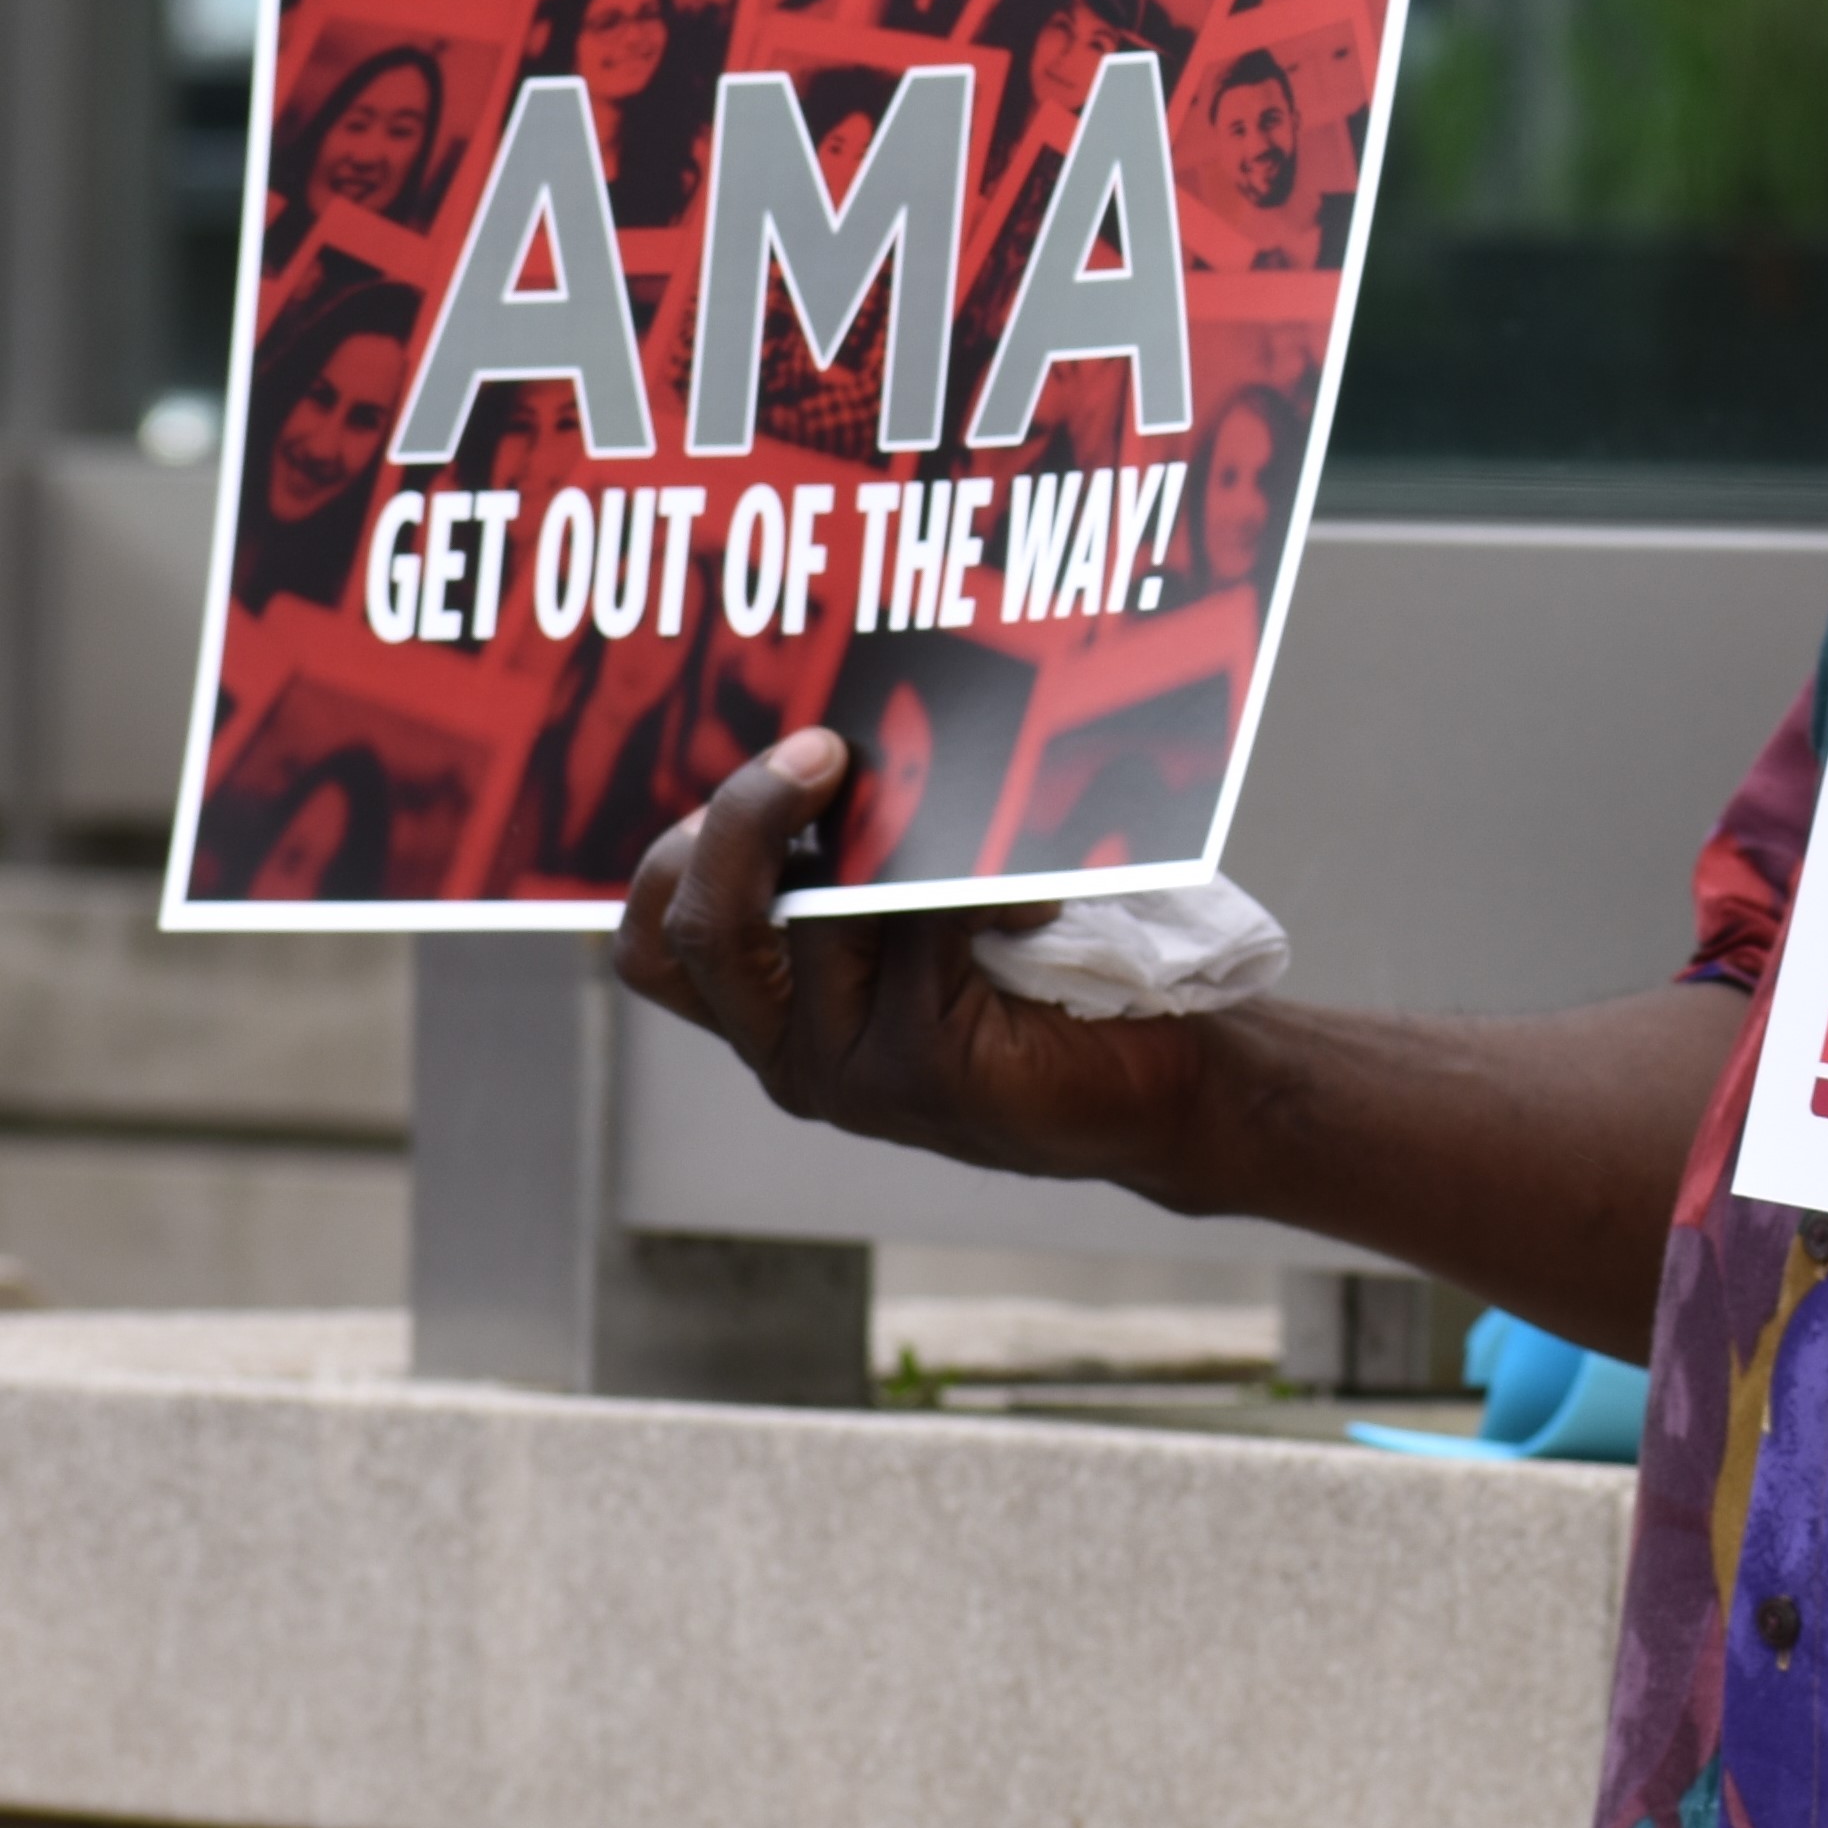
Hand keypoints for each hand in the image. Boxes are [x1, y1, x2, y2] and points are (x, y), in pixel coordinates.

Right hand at [613, 731, 1216, 1195]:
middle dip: (746, 818)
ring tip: (981, 806)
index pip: (655, 941)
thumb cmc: (1052, 982)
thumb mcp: (929, 915)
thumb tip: (850, 737)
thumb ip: (867, 858)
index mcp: (774, 1014)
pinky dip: (981, 877)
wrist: (1172, 1090)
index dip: (675, 850)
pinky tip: (1040, 885)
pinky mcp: (927, 1073)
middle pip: (702, 928)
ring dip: (899, 836)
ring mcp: (854, 1074)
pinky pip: (923, 928)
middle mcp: (793, 1054)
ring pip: (820, 914)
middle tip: (825, 749)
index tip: (767, 766)